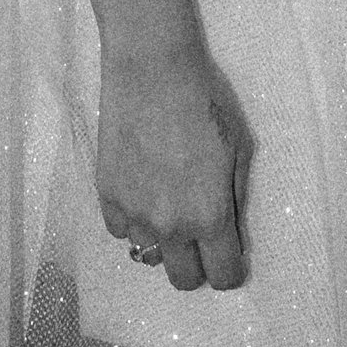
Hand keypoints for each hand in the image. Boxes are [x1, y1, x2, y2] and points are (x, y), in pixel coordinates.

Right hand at [96, 38, 250, 292]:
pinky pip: (120, 229)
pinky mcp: (106, 195)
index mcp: (210, 216)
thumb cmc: (206, 100)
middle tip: (199, 233)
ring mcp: (134, 214)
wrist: (152, 67)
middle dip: (196, 263)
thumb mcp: (240, 148)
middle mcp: (171, 226)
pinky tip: (141, 187)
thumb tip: (232, 231)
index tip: (228, 255)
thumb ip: (236, 198)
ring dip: (161, 236)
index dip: (230, 270)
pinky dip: (132, 218)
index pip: (222, 276)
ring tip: (166, 197)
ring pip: (149, 252)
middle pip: (183, 279)